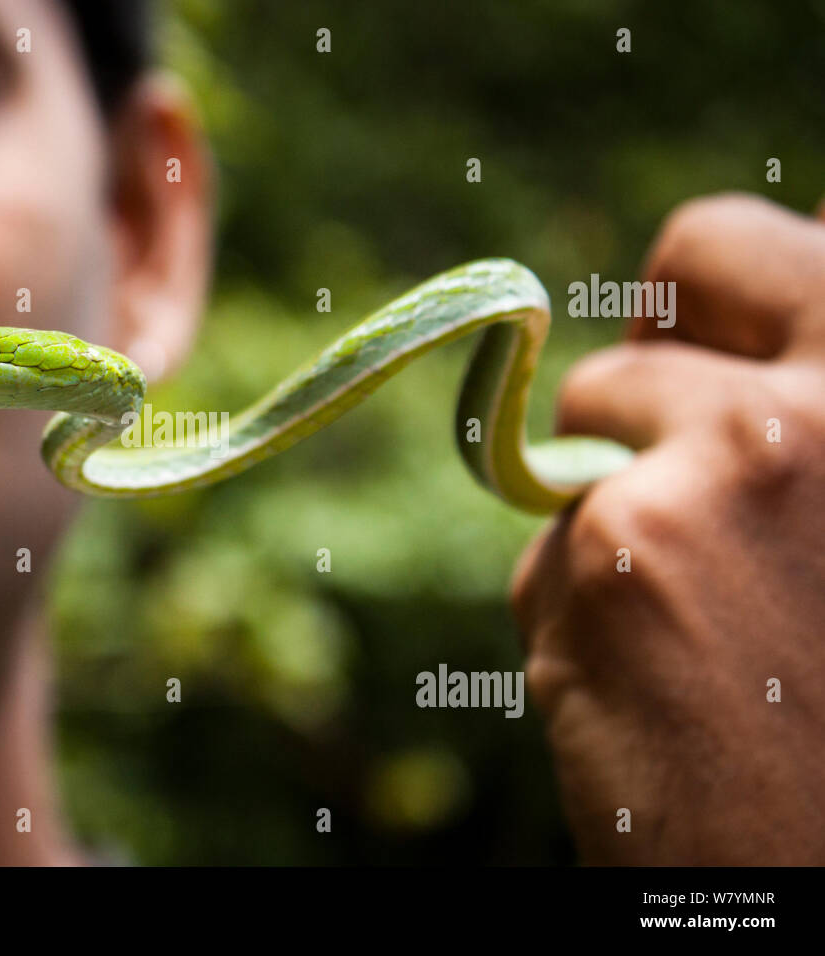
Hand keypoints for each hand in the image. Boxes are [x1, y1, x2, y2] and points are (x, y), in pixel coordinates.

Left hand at [511, 193, 824, 863]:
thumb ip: (791, 430)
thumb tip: (673, 371)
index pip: (743, 247)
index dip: (689, 301)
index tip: (673, 353)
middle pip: (635, 321)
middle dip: (621, 392)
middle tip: (641, 476)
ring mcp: (724, 458)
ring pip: (578, 451)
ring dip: (603, 529)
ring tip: (685, 634)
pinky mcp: (620, 545)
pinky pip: (548, 554)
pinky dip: (576, 615)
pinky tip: (651, 687)